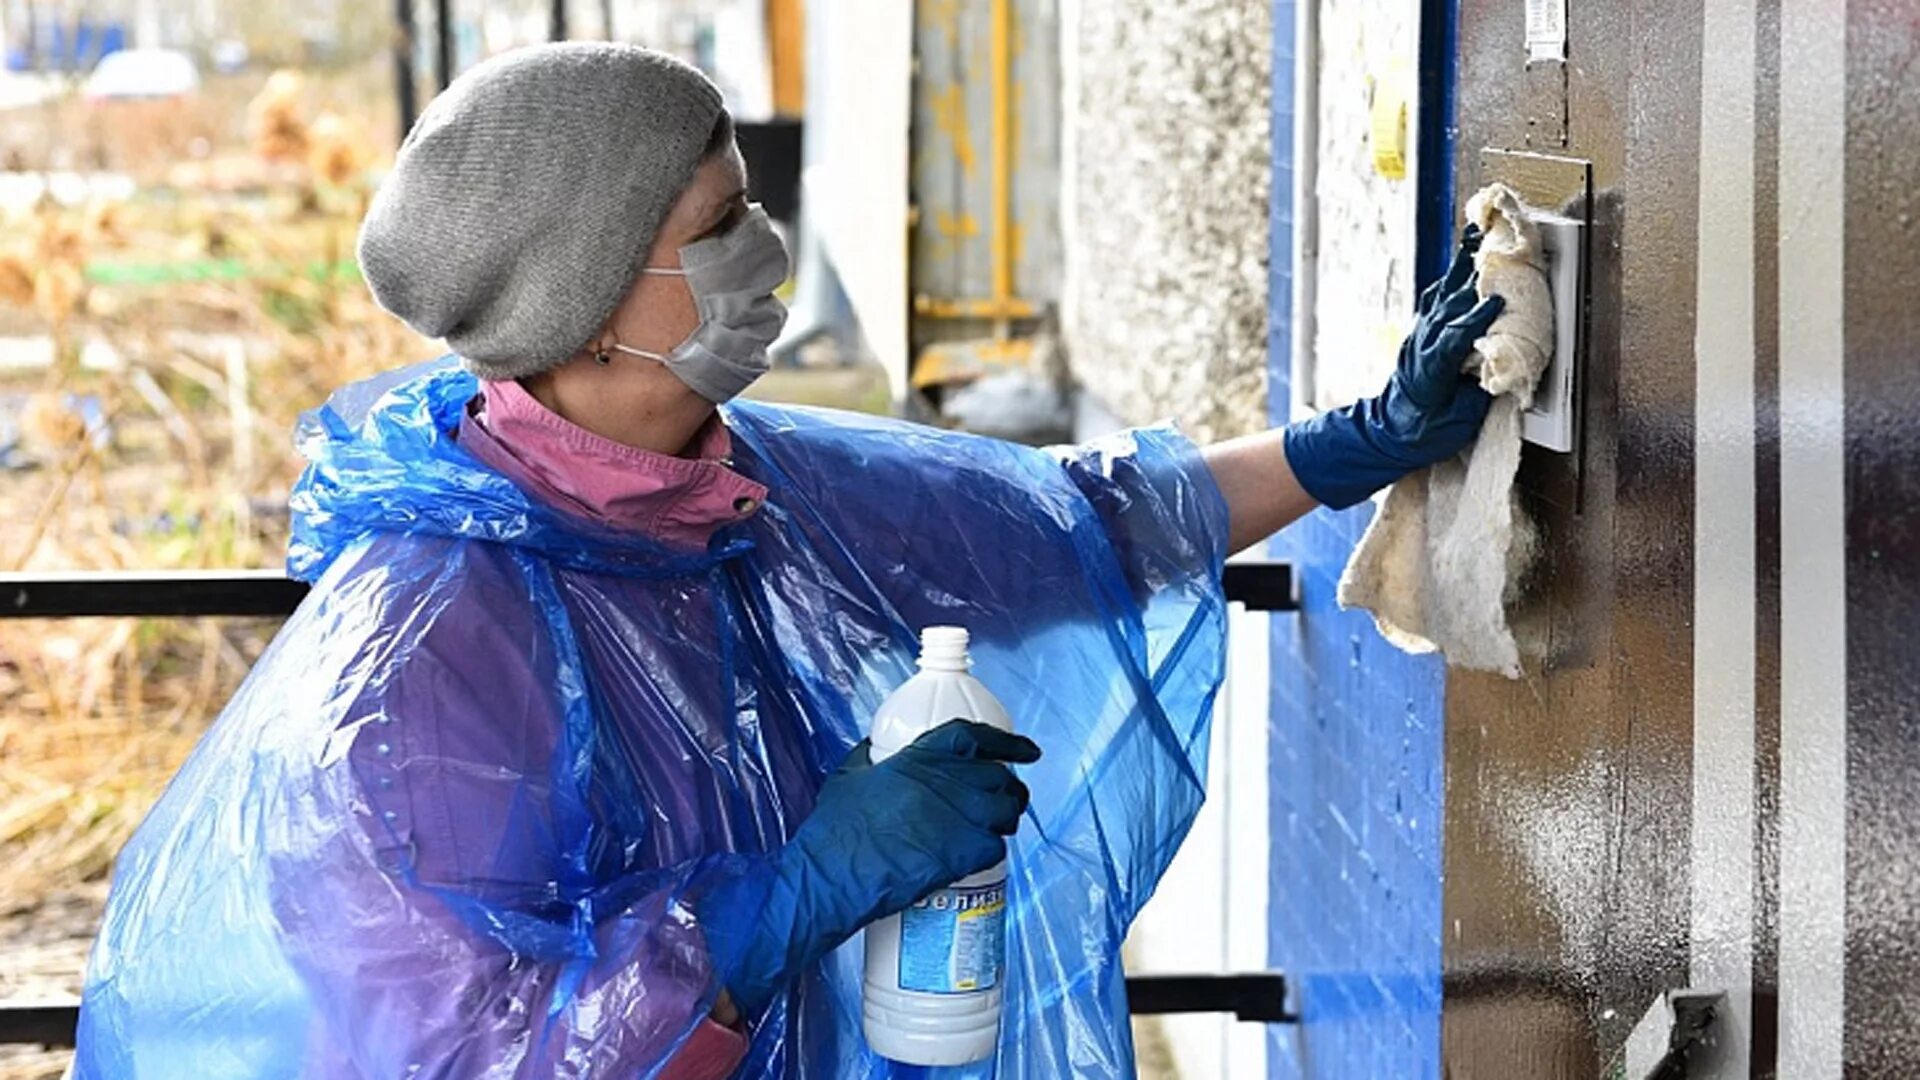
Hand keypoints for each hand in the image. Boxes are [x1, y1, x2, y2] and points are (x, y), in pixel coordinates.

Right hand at [714, 720, 1038, 1013]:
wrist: (832, 874)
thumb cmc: (835, 828)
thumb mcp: (849, 776)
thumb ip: (870, 756)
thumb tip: (877, 747)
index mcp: (920, 758)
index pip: (976, 737)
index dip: (1008, 741)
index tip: (1027, 749)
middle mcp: (947, 782)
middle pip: (999, 776)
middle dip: (1009, 786)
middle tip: (1006, 797)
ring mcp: (959, 818)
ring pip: (1007, 810)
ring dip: (1006, 817)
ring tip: (997, 825)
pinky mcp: (962, 854)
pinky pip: (997, 845)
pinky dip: (993, 848)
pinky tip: (980, 853)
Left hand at [1281, 227, 1505, 509]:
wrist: (1386, 434)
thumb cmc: (1423, 433)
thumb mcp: (1458, 421)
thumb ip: (1480, 390)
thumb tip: (1502, 364)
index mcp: (1430, 369)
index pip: (1454, 337)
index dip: (1476, 318)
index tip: (1498, 301)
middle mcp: (1422, 345)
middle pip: (1450, 305)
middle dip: (1474, 277)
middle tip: (1496, 247)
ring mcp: (1419, 336)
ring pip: (1443, 294)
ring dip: (1462, 265)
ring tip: (1477, 234)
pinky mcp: (1420, 333)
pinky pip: (1436, 299)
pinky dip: (1451, 279)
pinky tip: (1461, 262)